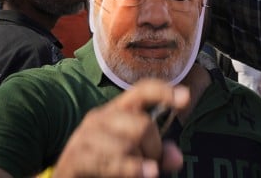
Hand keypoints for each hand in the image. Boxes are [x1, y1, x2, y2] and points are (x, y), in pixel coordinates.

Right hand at [52, 80, 188, 177]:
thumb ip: (158, 154)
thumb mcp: (136, 156)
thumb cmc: (106, 164)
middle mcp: (101, 116)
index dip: (164, 91)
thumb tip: (176, 158)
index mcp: (118, 110)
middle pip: (143, 125)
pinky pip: (108, 161)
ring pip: (128, 144)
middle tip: (150, 165)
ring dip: (139, 164)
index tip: (185, 98)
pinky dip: (129, 170)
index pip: (142, 90)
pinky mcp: (74, 157)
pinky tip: (143, 173)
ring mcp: (85, 136)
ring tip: (139, 173)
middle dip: (154, 149)